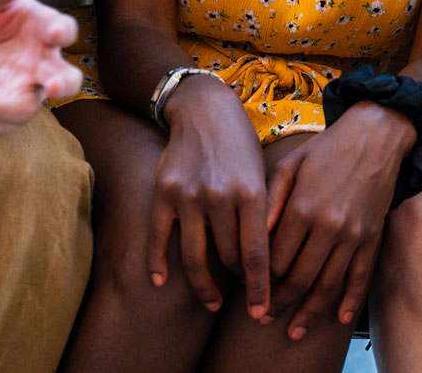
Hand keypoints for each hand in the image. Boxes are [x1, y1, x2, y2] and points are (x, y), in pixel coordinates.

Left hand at [0, 0, 81, 138]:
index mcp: (44, 30)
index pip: (63, 30)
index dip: (63, 33)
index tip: (58, 35)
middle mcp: (41, 64)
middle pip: (65, 80)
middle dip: (62, 85)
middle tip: (53, 88)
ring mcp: (23, 90)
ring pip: (24, 111)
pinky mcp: (0, 111)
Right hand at [147, 75, 273, 317]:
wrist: (205, 109)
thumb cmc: (241, 145)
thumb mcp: (262, 175)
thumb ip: (264, 216)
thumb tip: (264, 265)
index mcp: (251, 192)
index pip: (256, 254)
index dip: (260, 289)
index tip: (263, 313)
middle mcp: (220, 196)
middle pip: (227, 258)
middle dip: (238, 282)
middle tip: (244, 298)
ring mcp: (188, 195)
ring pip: (194, 256)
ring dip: (204, 286)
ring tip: (212, 301)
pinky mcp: (163, 193)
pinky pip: (158, 238)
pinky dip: (157, 264)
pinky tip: (160, 282)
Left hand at [264, 103, 412, 339]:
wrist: (376, 135)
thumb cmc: (326, 149)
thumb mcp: (290, 165)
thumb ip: (270, 201)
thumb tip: (254, 237)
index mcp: (302, 208)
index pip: (275, 258)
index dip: (260, 278)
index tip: (249, 290)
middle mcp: (328, 226)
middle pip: (299, 278)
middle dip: (279, 302)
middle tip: (264, 317)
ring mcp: (353, 235)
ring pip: (328, 285)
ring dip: (309, 312)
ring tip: (293, 330)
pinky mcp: (372, 237)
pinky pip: (360, 276)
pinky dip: (349, 300)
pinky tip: (338, 318)